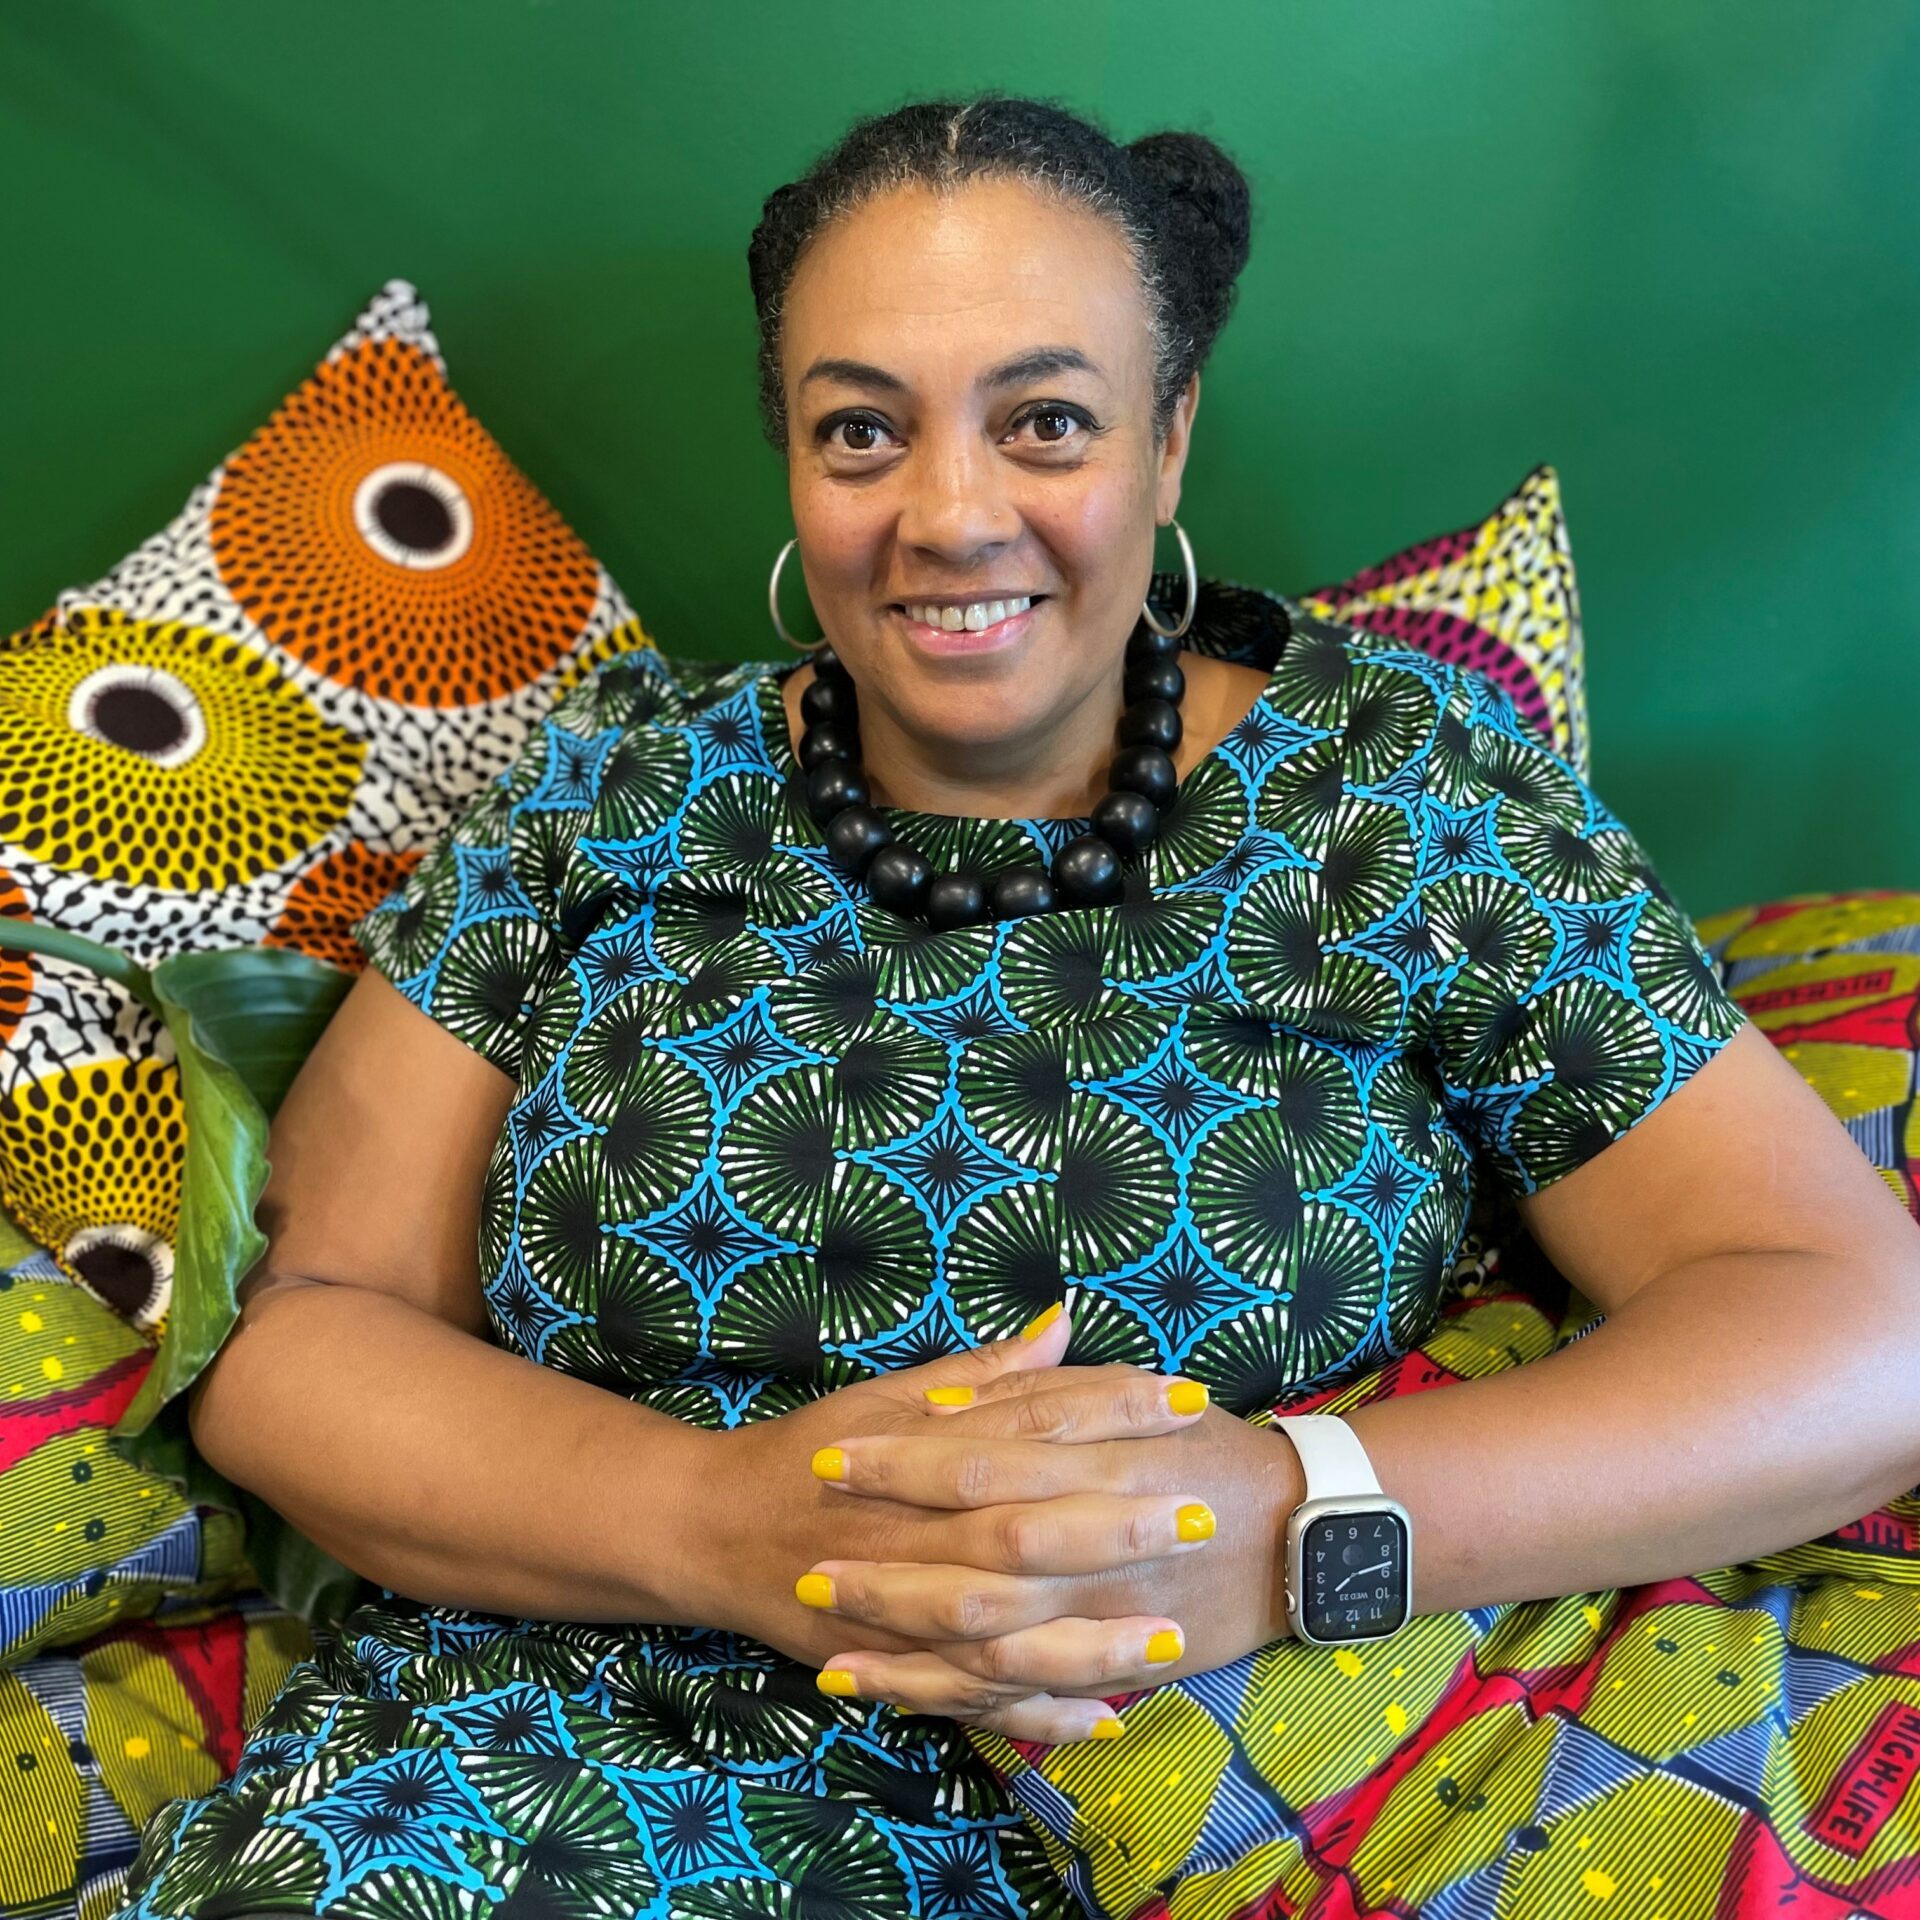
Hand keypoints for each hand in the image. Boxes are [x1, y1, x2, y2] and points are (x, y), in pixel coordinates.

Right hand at [680, 1309, 1228, 1742]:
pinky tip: (1108, 1720)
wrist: (710, 1529)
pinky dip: (1038, 1716)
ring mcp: (902, 1610)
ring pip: (1005, 1632)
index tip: (1189, 1402)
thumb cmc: (808, 1453)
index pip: (1032, 1424)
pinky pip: (973, 1701)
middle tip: (1203, 1513)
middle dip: (1117, 1525)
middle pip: (1025, 1529)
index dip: (1113, 1411)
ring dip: (1089, 1637)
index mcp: (922, 1452)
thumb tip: (1062, 1321)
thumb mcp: (888, 1396)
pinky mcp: (893, 1666)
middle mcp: (916, 1531)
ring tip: (1171, 1636)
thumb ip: (984, 1373)